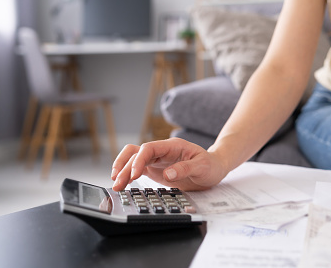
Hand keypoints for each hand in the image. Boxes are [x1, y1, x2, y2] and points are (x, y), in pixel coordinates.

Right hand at [111, 138, 229, 190]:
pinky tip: (123, 184)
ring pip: (133, 159)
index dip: (139, 160)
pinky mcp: (155, 169)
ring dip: (122, 170)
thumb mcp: (202, 167)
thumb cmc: (210, 165)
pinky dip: (128, 175)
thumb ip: (185, 169)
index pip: (148, 148)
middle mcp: (161, 151)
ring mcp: (157, 160)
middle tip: (118, 182)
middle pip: (136, 153)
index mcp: (171, 146)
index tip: (134, 174)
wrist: (214, 169)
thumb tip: (168, 174)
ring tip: (116, 184)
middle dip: (124, 166)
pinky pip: (137, 168)